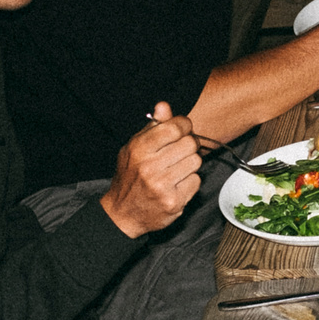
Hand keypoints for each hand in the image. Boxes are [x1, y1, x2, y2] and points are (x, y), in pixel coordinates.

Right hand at [99, 102, 201, 237]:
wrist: (122, 214)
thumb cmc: (130, 176)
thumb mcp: (134, 147)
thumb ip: (152, 127)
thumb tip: (163, 106)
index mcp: (139, 149)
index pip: (174, 127)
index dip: (183, 126)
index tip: (182, 129)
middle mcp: (149, 167)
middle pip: (190, 143)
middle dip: (189, 145)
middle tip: (180, 151)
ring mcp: (162, 186)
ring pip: (196, 161)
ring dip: (190, 163)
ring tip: (177, 168)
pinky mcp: (174, 202)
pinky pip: (196, 181)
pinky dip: (190, 181)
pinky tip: (177, 184)